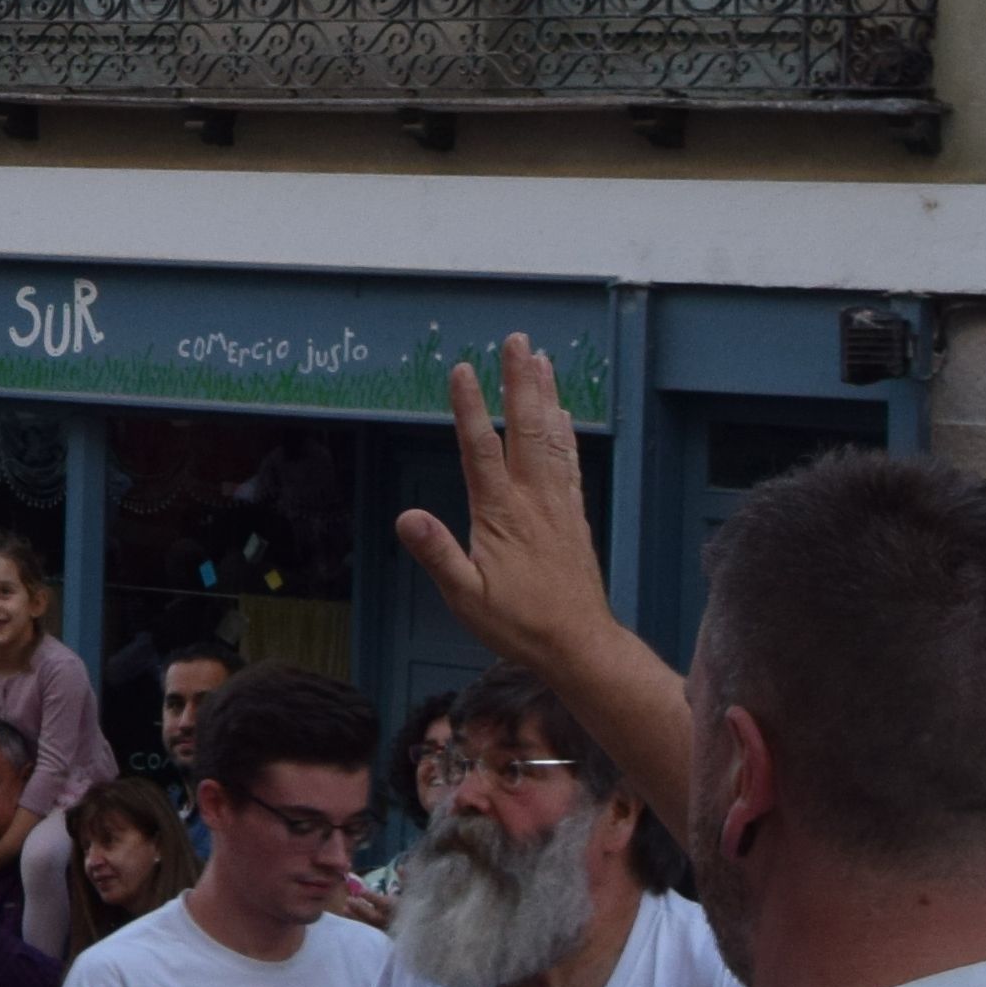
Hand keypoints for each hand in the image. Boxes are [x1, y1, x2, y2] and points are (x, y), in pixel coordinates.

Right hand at [394, 339, 621, 664]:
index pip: (480, 450)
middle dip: (519, 382)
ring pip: (552, 438)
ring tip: (542, 360)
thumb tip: (406, 517)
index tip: (461, 369)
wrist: (579, 644)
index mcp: (501, 515)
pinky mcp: (573, 516)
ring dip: (546, 396)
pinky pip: (569, 462)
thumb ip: (438, 554)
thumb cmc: (518, 625)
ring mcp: (557, 505)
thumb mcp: (466, 598)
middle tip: (517, 341)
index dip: (470, 407)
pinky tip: (564, 415)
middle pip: (526, 429)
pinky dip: (566, 432)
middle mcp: (533, 500)